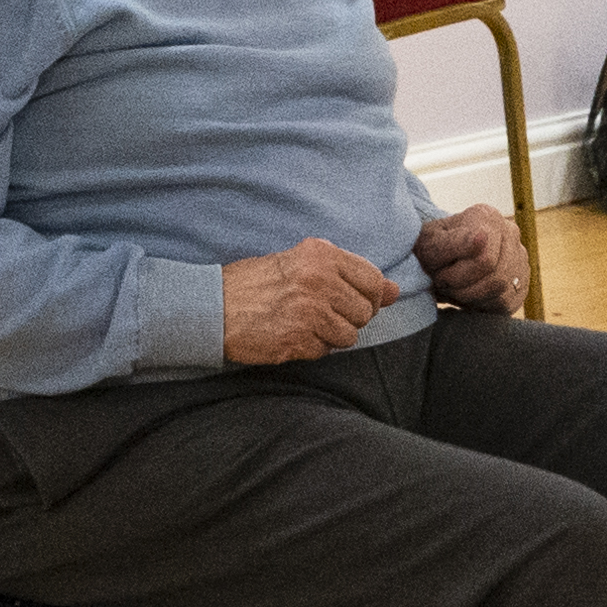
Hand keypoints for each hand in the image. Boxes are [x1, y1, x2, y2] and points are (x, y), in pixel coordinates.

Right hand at [220, 240, 392, 363]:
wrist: (212, 305)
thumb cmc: (257, 283)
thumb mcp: (304, 264)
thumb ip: (350, 276)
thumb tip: (395, 291)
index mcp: (322, 255)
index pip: (374, 281)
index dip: (368, 296)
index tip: (349, 299)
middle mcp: (319, 280)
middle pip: (365, 312)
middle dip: (348, 318)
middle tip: (318, 312)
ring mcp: (308, 312)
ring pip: (349, 336)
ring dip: (330, 335)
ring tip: (303, 323)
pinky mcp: (296, 339)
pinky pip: (324, 351)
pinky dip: (311, 347)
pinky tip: (290, 334)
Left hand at [415, 204, 523, 317]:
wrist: (436, 260)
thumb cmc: (431, 250)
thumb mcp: (430, 244)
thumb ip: (453, 242)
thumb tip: (482, 237)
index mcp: (488, 217)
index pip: (485, 260)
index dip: (457, 275)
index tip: (439, 274)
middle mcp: (510, 232)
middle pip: (496, 278)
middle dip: (464, 288)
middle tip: (445, 285)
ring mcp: (520, 256)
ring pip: (502, 291)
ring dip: (472, 297)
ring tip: (455, 288)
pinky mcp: (522, 281)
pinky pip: (507, 302)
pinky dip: (483, 305)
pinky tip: (469, 295)